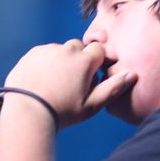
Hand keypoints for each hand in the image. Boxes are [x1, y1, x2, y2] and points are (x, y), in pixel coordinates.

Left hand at [4, 40, 136, 127]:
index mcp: (84, 61)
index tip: (91, 76)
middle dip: (79, 60)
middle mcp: (67, 51)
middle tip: (72, 81)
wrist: (27, 112)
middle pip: (79, 48)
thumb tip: (132, 74)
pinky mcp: (32, 54)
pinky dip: (46, 62)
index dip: (96, 63)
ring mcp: (48, 50)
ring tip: (55, 83)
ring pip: (60, 50)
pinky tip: (42, 80)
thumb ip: (113, 88)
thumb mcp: (92, 105)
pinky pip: (44, 53)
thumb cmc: (62, 112)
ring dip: (62, 61)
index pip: (98, 50)